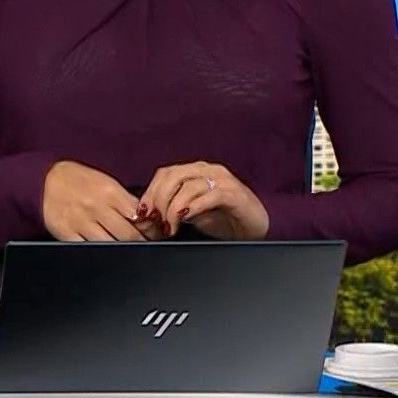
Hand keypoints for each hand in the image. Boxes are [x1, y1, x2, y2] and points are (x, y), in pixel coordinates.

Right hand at [42, 160, 161, 241]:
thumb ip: (124, 200)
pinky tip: (106, 250)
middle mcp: (97, 207)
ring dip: (124, 250)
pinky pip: (89, 249)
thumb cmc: (77, 180)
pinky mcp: (67, 234)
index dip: (152, 228)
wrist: (44, 179)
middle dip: (143, 243)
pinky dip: (100, 252)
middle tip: (147, 245)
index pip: (140, 216)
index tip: (156, 233)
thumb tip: (146, 219)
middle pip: (129, 235)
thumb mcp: (105, 183)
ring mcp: (81, 222)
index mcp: (110, 192)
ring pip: (112, 245)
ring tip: (130, 250)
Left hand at [140, 161, 269, 239]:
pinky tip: (186, 218)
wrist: (255, 227)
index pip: (166, 173)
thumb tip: (149, 215)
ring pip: (188, 186)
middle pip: (173, 176)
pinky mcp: (234, 194)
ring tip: (169, 226)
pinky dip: (193, 207)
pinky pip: (209, 196)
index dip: (150, 192)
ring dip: (173, 208)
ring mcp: (222, 180)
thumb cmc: (224, 218)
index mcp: (196, 171)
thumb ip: (173, 209)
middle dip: (158, 199)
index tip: (141, 212)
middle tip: (154, 220)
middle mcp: (208, 170)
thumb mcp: (192, 213)